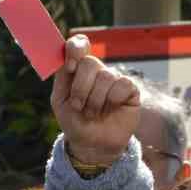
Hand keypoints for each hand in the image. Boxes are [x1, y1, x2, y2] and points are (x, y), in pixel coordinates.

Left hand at [51, 35, 140, 166]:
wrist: (92, 144)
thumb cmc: (74, 121)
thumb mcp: (60, 100)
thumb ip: (62, 77)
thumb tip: (65, 58)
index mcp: (78, 70)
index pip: (79, 45)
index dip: (75, 49)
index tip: (70, 67)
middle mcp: (97, 71)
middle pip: (90, 62)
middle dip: (81, 88)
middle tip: (77, 106)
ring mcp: (115, 79)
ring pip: (106, 77)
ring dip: (95, 100)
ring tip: (92, 113)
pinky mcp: (131, 90)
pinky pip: (123, 85)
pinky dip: (113, 100)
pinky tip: (112, 109)